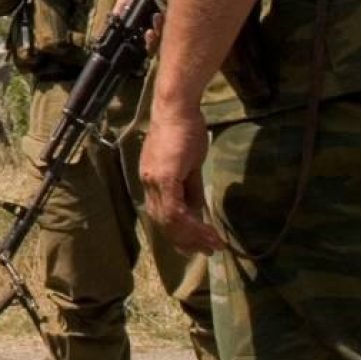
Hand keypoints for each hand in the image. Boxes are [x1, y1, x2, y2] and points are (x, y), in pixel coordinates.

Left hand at [138, 104, 223, 254]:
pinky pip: (175, 210)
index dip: (179, 233)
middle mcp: (148, 183)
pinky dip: (192, 224)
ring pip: (169, 220)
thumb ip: (190, 188)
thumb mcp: (189, 164)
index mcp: (152, 180)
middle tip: (207, 251)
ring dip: (192, 236)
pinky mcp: (163, 177)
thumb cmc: (185, 130)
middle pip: (163, 223)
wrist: (177, 108)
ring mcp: (153, 180)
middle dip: (186, 241)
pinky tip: (208, 231)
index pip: (161, 215)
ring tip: (213, 245)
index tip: (196, 245)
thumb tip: (197, 209)